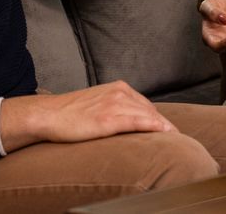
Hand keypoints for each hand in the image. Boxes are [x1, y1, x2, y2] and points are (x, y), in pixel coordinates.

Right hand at [0, 81, 173, 151]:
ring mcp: (114, 105)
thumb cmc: (71, 113)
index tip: (169, 129)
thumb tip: (131, 120)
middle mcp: (119, 92)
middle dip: (164, 123)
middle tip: (177, 136)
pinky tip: (164, 131)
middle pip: (150, 110)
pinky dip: (153, 126)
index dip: (158, 118)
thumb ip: (116, 107)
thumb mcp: (98, 103)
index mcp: (118, 87)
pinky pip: (137, 121)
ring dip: (163, 127)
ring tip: (175, 137)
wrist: (49, 114)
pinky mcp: (108, 119)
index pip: (146, 105)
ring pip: (147, 115)